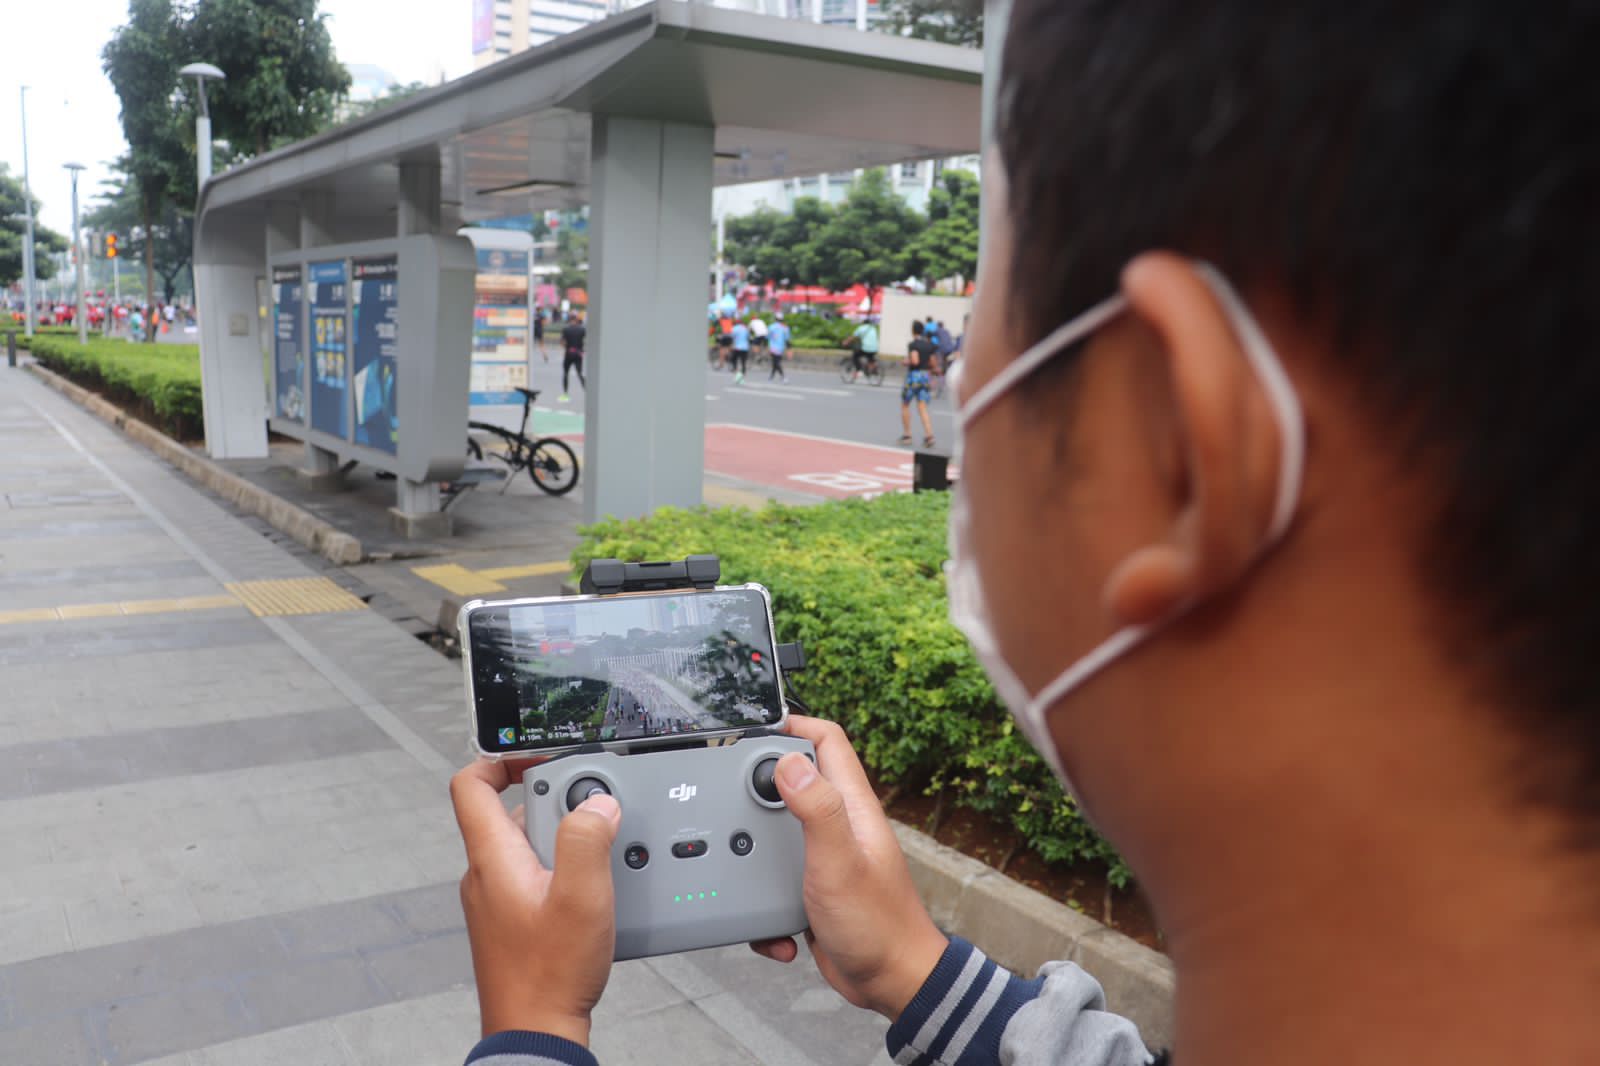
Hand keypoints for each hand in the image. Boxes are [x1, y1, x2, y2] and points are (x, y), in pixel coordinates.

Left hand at [451, 758, 621, 1044]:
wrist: (535, 1031)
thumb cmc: (548, 974)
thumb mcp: (581, 897)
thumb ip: (587, 840)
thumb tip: (596, 803)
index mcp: (492, 858)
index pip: (471, 785)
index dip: (501, 759)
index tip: (540, 757)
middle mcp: (488, 874)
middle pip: (515, 810)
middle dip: (559, 805)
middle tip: (593, 820)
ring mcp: (498, 898)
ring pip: (531, 844)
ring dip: (568, 840)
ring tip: (600, 863)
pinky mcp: (514, 919)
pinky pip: (538, 874)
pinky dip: (567, 871)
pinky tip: (595, 894)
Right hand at [751, 716, 948, 1019]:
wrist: (889, 983)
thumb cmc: (878, 925)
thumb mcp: (840, 862)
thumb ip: (818, 810)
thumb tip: (789, 762)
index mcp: (851, 806)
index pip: (827, 740)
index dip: (793, 724)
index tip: (754, 727)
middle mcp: (838, 824)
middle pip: (790, 780)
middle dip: (756, 787)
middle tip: (728, 799)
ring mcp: (823, 856)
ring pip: (775, 832)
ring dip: (752, 852)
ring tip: (742, 871)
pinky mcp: (809, 889)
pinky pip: (773, 880)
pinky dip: (763, 904)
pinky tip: (773, 926)